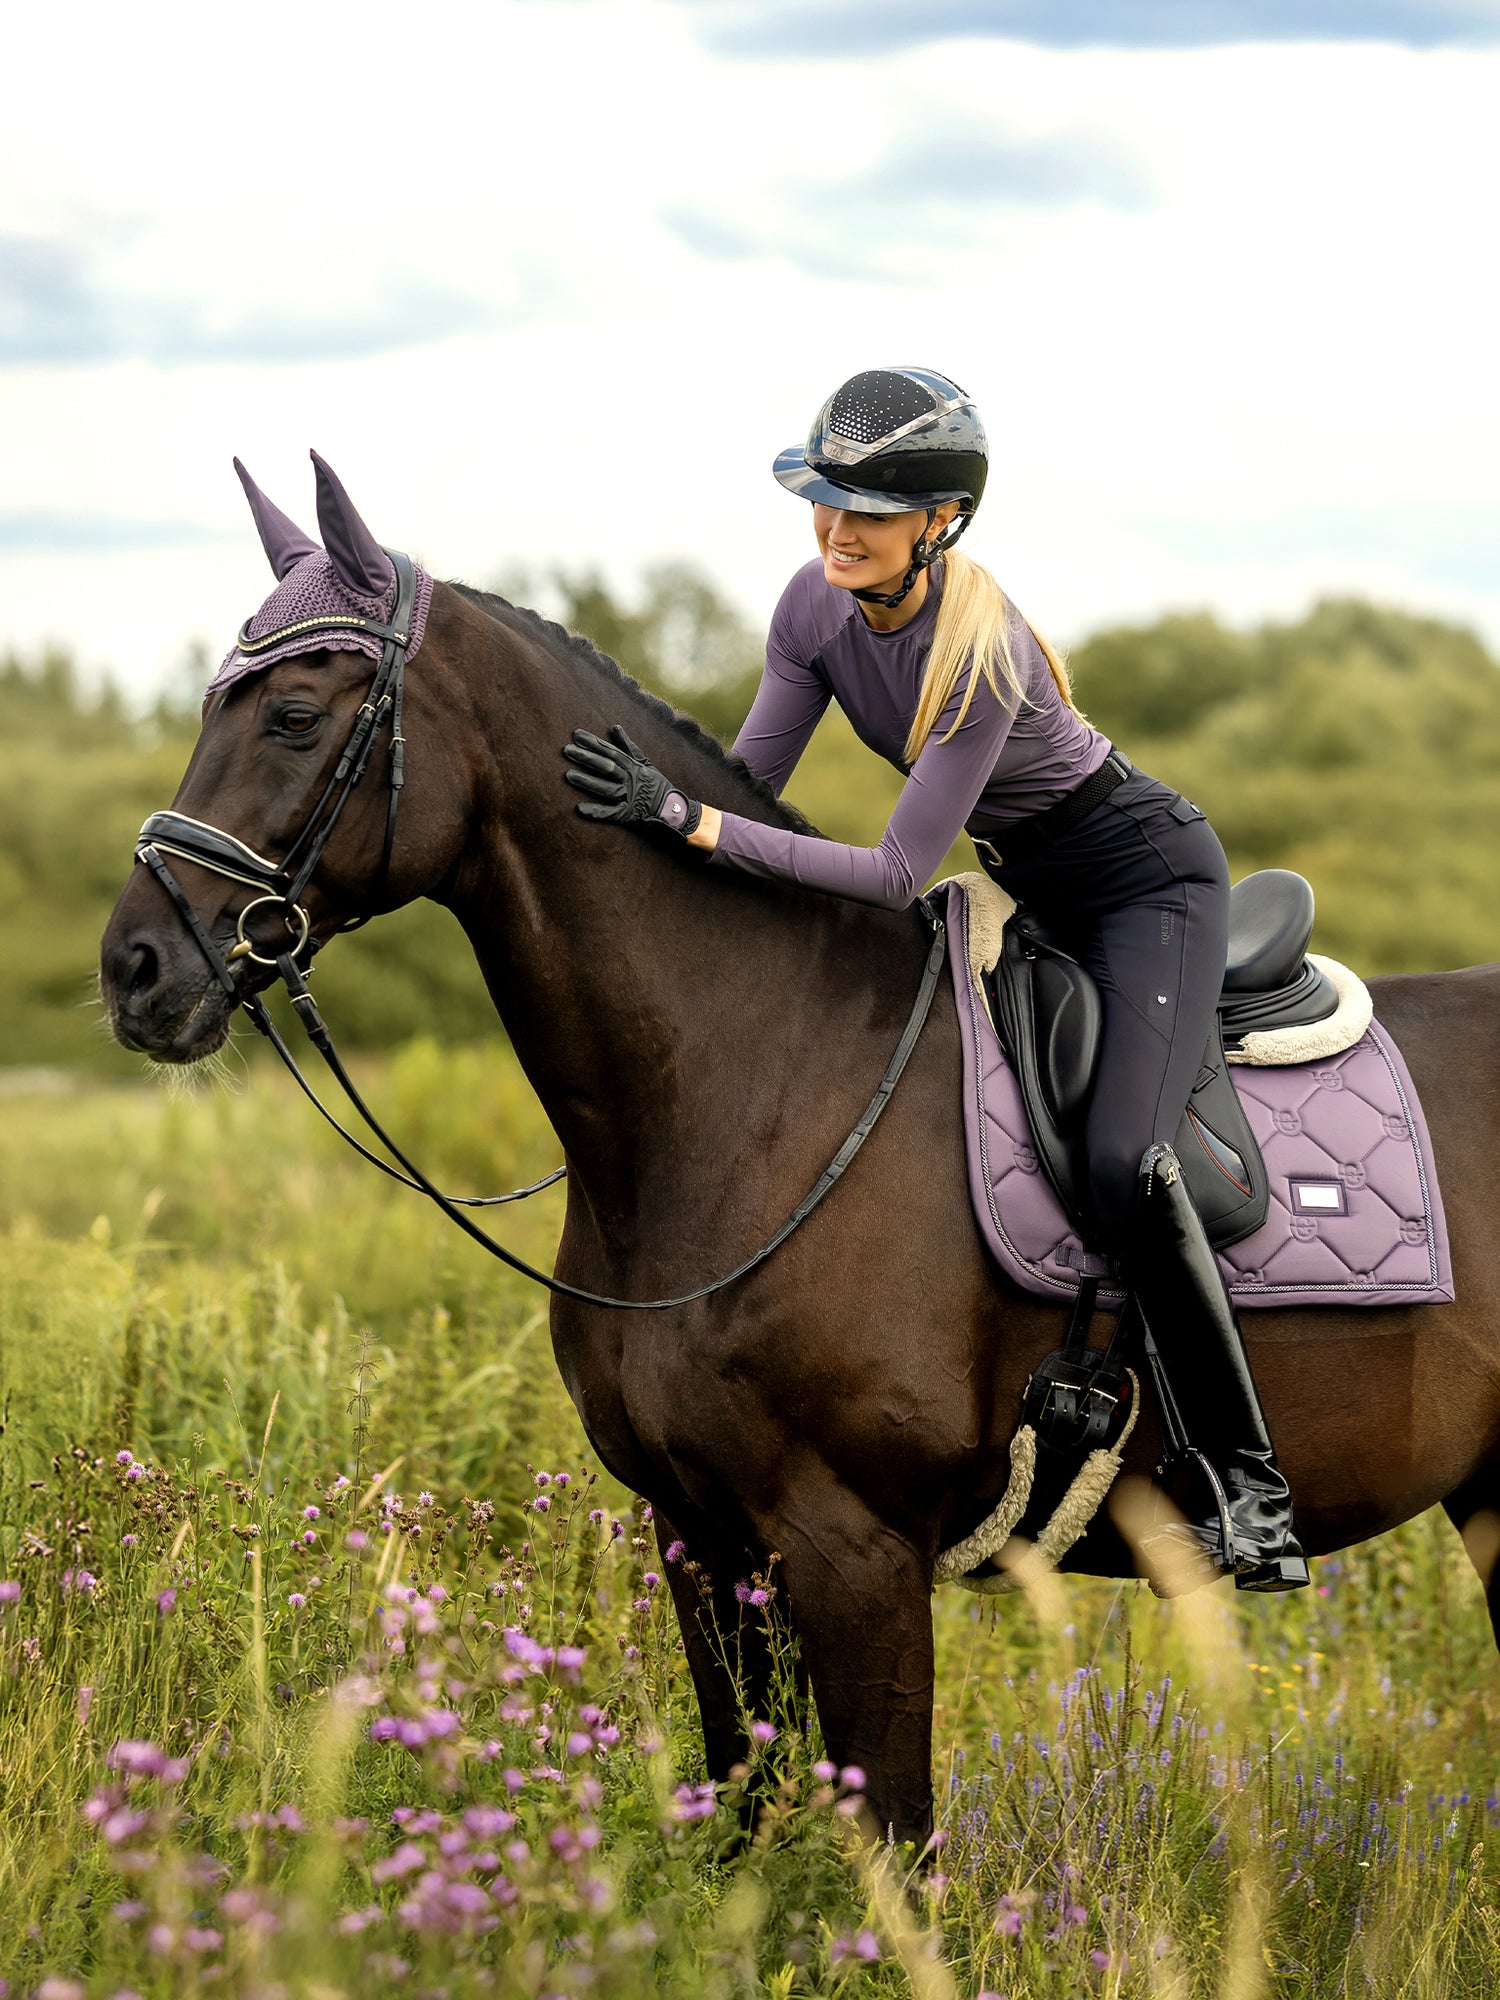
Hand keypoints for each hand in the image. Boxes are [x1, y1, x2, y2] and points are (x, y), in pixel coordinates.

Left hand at [563, 724, 702, 837]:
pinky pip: (610, 813)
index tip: (576, 735)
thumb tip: (615, 727)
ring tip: (568, 775)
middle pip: (606, 767)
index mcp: (633, 766)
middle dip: (586, 758)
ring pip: (606, 788)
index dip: (593, 743)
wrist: (674, 810)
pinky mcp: (628, 815)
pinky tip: (579, 809)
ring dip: (587, 782)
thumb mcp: (645, 763)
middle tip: (567, 750)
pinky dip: (596, 812)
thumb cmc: (656, 785)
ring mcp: (629, 797)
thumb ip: (629, 747)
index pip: (610, 751)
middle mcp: (630, 780)